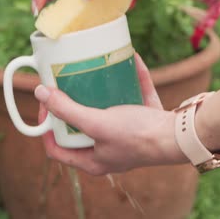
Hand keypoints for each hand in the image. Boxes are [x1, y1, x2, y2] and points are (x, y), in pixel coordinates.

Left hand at [34, 54, 186, 174]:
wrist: (179, 136)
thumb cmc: (137, 136)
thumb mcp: (96, 123)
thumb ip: (68, 110)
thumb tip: (40, 93)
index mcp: (93, 161)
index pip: (57, 148)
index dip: (45, 127)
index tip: (45, 103)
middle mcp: (108, 151)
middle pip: (80, 128)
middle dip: (72, 105)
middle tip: (66, 85)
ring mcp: (127, 136)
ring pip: (107, 111)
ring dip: (100, 92)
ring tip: (91, 72)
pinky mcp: (144, 120)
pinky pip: (134, 96)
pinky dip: (131, 79)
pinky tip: (128, 60)